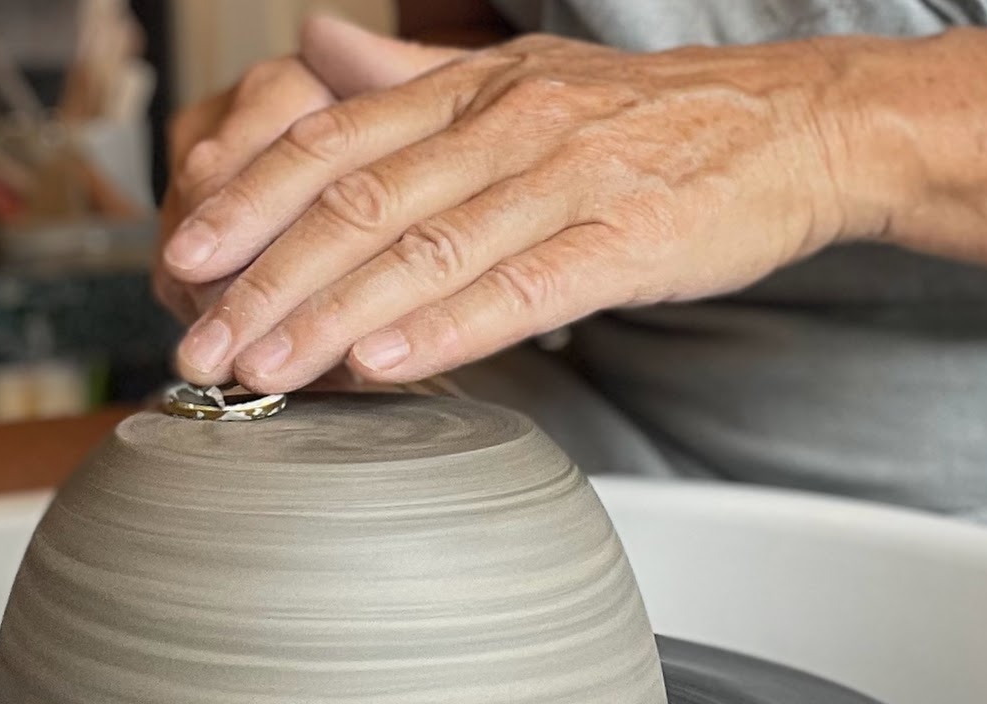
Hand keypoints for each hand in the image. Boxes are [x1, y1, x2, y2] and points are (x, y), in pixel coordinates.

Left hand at [165, 30, 877, 390]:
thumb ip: (412, 80)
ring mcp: (567, 180)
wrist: (800, 124)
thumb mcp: (524, 77)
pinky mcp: (630, 240)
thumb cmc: (654, 118)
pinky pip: (525, 287)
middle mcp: (506, 126)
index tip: (185, 256)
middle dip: (267, 280)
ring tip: (263, 370)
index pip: (335, 142)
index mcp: (472, 92)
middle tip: (200, 345)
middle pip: (360, 203)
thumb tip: (316, 50)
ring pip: (426, 250)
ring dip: (333, 315)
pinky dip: (448, 328)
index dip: (252, 201)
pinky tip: (385, 365)